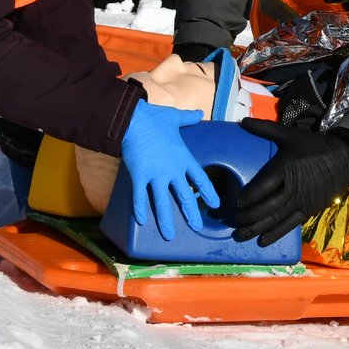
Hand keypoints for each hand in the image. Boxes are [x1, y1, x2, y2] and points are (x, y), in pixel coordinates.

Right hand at [119, 99, 217, 240]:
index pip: (200, 179)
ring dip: (165, 220)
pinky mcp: (139, 176)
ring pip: (162, 203)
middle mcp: (172, 170)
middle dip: (190, 213)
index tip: (215, 203)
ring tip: (168, 235)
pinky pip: (139, 197)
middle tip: (196, 226)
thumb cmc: (155, 118)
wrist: (133, 120)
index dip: (208, 192)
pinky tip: (141, 221)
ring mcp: (156, 175)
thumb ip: (189, 118)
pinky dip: (140, 210)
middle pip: (184, 196)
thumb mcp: (176, 117)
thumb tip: (200, 113)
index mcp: (184, 157)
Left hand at [232, 117, 348, 245]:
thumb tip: (243, 122)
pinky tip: (262, 241)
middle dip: (247, 217)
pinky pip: (289, 225)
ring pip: (275, 219)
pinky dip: (275, 234)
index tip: (236, 202)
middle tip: (232, 222)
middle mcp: (292, 187)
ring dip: (256, 229)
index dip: (248, 197)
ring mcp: (300, 201)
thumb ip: (266, 129)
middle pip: (266, 207)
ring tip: (240, 236)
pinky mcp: (308, 210)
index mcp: (285, 168)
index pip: (263, 186)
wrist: (345, 159)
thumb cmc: (315, 146)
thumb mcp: (290, 134)